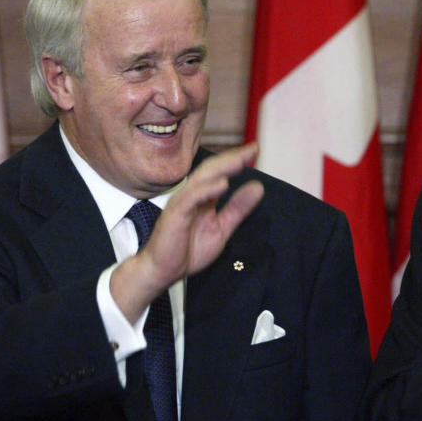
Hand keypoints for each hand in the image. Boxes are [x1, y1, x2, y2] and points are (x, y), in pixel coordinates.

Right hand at [110, 144, 264, 321]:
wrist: (164, 271)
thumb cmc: (187, 250)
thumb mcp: (222, 228)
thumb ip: (238, 208)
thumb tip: (257, 187)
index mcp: (204, 197)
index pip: (221, 172)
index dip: (237, 160)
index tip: (255, 149)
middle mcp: (193, 195)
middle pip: (212, 169)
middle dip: (232, 158)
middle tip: (252, 148)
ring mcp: (183, 203)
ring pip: (202, 179)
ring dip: (222, 168)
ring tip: (240, 160)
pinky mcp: (175, 214)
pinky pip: (191, 198)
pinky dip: (207, 190)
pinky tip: (222, 184)